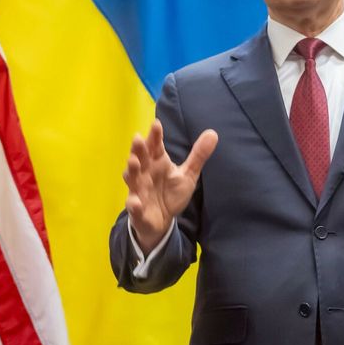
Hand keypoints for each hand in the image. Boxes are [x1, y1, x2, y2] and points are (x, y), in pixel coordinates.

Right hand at [123, 119, 217, 253]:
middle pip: (139, 158)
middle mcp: (145, 173)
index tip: (156, 124)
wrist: (162, 220)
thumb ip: (198, 155)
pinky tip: (135, 202)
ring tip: (133, 162)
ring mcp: (139, 190)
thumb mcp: (187, 174)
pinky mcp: (137, 209)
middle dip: (138, 149)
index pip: (155, 146)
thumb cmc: (171, 193)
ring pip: (132, 179)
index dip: (155, 136)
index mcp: (157, 163)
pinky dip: (134, 204)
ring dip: (130, 171)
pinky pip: (134, 206)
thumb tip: (213, 133)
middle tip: (138, 138)